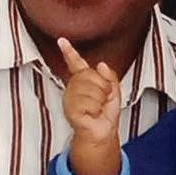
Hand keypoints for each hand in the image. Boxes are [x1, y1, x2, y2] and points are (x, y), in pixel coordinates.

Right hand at [58, 37, 120, 174]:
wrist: (103, 133)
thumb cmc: (105, 114)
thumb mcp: (113, 92)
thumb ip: (109, 76)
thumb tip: (101, 64)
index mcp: (83, 81)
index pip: (75, 64)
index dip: (69, 52)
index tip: (62, 41)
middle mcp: (74, 88)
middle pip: (88, 75)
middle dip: (102, 87)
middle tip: (102, 99)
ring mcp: (71, 99)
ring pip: (89, 89)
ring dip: (100, 100)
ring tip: (97, 108)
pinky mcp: (71, 110)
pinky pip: (87, 102)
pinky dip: (95, 109)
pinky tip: (92, 114)